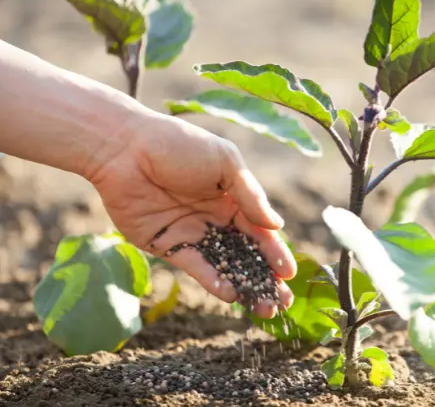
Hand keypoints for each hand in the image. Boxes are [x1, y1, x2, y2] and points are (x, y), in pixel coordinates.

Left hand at [87, 113, 295, 317]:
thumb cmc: (179, 145)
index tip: (289, 273)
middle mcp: (215, 218)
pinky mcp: (168, 245)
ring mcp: (193, 233)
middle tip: (282, 301)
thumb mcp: (224, 162)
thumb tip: (277, 225)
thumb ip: (250, 195)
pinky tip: (231, 294)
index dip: (275, 251)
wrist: (125, 148)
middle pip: (246, 253)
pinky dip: (213, 281)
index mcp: (233, 197)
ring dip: (244, 286)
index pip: (260, 230)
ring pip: (224, 265)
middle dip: (265, 277)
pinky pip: (195, 266)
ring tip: (263, 309)